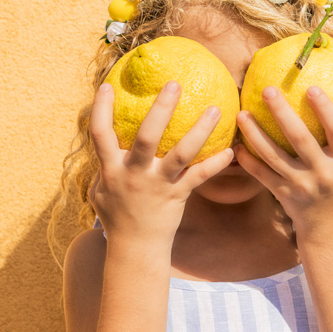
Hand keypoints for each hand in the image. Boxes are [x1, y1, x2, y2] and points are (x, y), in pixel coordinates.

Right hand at [88, 82, 233, 243]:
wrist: (135, 248)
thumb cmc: (117, 216)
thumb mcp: (100, 191)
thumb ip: (103, 166)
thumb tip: (103, 142)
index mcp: (111, 169)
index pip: (100, 134)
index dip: (101, 109)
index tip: (109, 85)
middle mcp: (134, 174)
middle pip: (146, 137)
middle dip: (160, 109)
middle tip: (175, 84)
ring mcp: (157, 184)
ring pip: (180, 154)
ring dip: (200, 131)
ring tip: (216, 109)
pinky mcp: (177, 196)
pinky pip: (200, 177)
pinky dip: (216, 164)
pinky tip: (232, 151)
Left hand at [233, 86, 332, 236]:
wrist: (328, 226)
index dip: (326, 110)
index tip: (311, 87)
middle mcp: (322, 173)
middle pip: (300, 139)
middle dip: (282, 112)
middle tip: (268, 89)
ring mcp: (300, 185)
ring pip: (273, 156)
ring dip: (255, 134)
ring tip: (242, 113)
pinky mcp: (282, 194)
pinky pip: (261, 174)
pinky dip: (248, 160)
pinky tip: (237, 143)